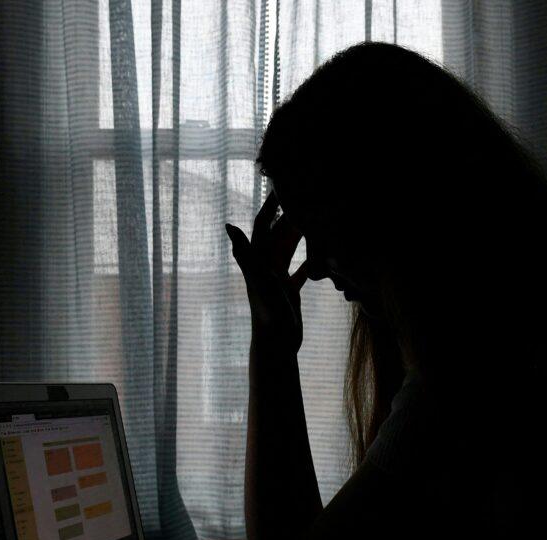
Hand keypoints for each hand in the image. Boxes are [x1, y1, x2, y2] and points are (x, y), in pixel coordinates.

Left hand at [225, 190, 308, 353]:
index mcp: (257, 260)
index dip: (271, 205)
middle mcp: (265, 267)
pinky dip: (307, 260)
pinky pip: (298, 271)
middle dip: (290, 216)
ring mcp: (276, 279)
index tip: (281, 185)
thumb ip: (245, 252)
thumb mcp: (259, 280)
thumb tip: (228, 225)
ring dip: (299, 234)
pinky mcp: (287, 292)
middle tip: (306, 197)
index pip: (263, 225)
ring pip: (288, 250)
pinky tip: (318, 254)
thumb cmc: (268, 315)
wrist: (276, 345)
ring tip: (313, 218)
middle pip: (278, 234)